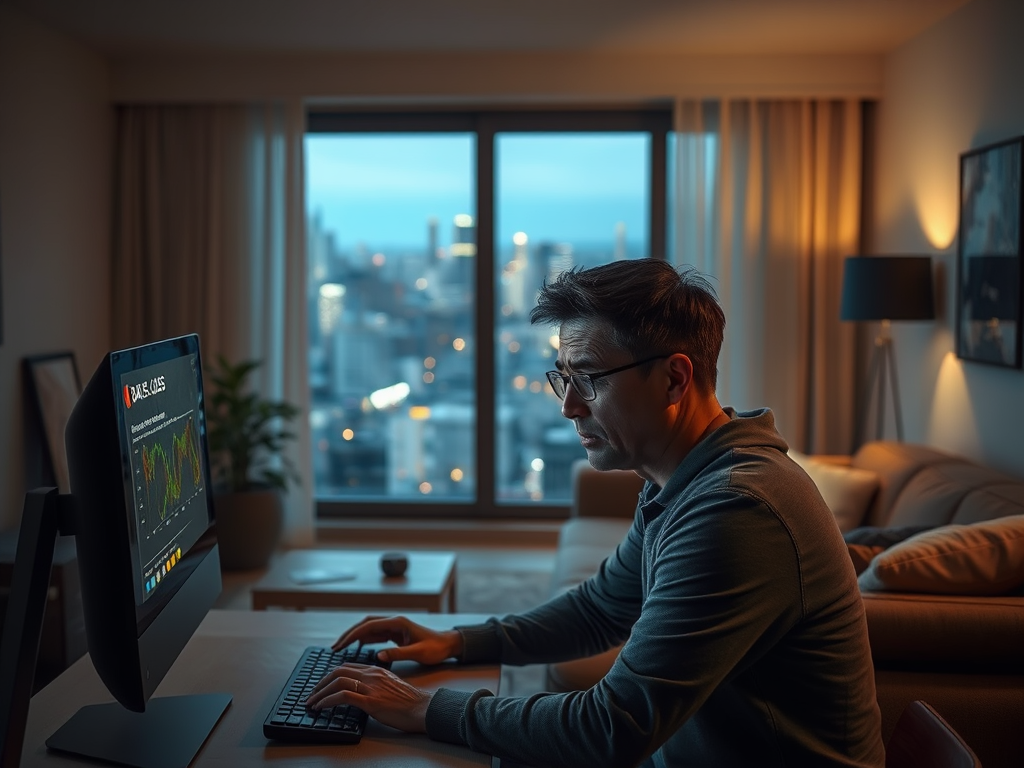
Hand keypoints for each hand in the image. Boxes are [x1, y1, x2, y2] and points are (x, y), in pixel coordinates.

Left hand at [305, 662, 430, 732]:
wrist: (422, 708)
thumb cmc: (409, 702)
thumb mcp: (390, 686)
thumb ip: (375, 684)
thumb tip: (360, 692)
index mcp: (376, 670)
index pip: (347, 667)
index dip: (330, 676)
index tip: (322, 686)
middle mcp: (371, 675)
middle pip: (338, 672)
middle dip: (320, 683)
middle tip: (311, 694)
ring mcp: (370, 687)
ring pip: (337, 682)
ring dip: (319, 693)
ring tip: (312, 703)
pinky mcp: (370, 701)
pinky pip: (342, 696)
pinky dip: (327, 701)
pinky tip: (321, 707)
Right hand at [333, 615, 463, 664]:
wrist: (448, 645)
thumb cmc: (435, 648)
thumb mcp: (418, 652)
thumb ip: (399, 654)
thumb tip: (379, 655)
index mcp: (398, 623)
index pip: (369, 625)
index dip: (353, 635)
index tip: (340, 645)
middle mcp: (394, 622)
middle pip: (365, 624)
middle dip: (349, 634)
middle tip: (335, 647)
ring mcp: (394, 627)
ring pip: (369, 629)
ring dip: (354, 637)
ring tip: (340, 648)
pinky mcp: (395, 634)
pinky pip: (375, 635)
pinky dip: (363, 640)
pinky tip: (356, 647)